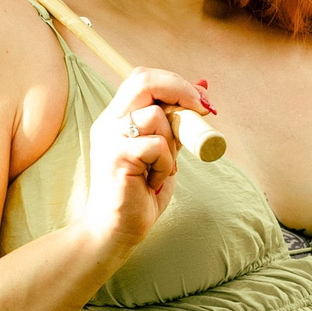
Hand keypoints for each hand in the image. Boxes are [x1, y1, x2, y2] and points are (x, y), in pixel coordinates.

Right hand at [78, 67, 204, 265]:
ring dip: (172, 144)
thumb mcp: (161, 152)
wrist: (114, 232)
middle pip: (144, 81)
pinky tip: (152, 182)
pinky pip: (158, 146)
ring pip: (156, 117)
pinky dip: (165, 165)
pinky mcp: (116, 157)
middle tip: (201, 109)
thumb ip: (174, 124)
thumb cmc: (139, 194)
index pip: (142, 78)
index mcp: (116, 118)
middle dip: (180, 90)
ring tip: (161, 170)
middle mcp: (108, 122)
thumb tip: (203, 90)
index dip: (174, 82)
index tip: (200, 99)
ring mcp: (109, 138)